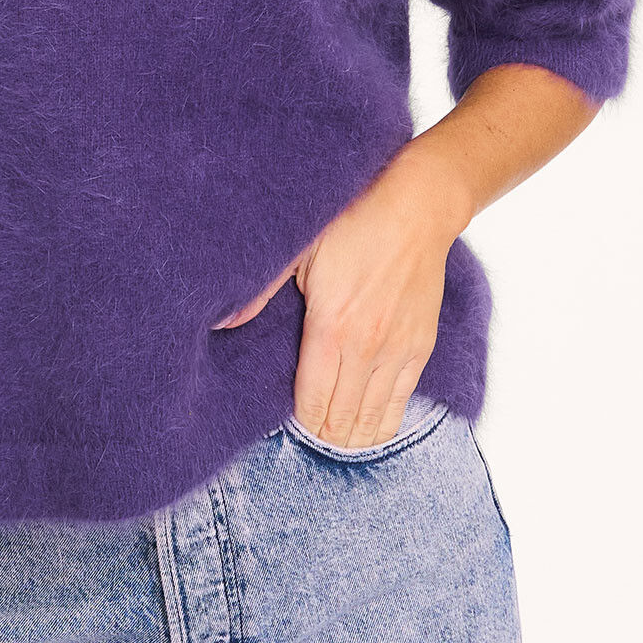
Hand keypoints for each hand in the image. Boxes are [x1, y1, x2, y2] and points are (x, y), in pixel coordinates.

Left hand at [211, 146, 471, 448]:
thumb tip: (221, 321)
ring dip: (351, 436)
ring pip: (373, 421)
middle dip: (321, 434)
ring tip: (332, 436)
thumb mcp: (297, 249)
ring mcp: (399, 351)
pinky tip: (365, 426)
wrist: (416, 206)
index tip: (286, 420)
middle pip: (342, 421)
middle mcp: (368, 348)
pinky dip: (382, 422)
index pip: (312, 404)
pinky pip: (402, 404)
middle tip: (306, 431)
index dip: (298, 422)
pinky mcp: (421, 347)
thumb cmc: (353, 221)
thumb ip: (259, 292)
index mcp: (332, 328)